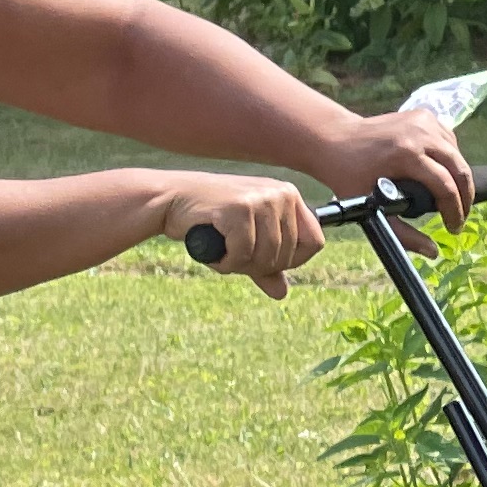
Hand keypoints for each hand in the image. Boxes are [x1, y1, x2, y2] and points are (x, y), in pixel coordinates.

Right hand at [158, 172, 326, 296]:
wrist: (172, 200)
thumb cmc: (210, 219)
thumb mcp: (244, 239)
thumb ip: (264, 264)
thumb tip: (282, 293)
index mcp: (289, 196)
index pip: (315, 242)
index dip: (291, 262)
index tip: (264, 262)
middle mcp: (280, 194)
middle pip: (288, 255)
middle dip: (258, 266)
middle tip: (232, 257)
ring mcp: (261, 199)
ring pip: (266, 257)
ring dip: (239, 266)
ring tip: (221, 252)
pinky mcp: (239, 209)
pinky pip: (242, 254)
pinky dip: (225, 263)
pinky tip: (213, 252)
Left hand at [312, 107, 471, 248]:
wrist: (334, 139)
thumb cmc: (347, 177)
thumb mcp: (370, 209)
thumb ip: (402, 235)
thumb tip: (432, 252)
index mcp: (406, 155)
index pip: (445, 186)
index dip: (455, 211)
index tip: (454, 227)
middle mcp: (419, 133)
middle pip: (459, 168)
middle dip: (465, 197)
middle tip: (460, 216)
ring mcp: (424, 121)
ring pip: (457, 153)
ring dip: (459, 178)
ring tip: (453, 199)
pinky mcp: (424, 114)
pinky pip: (448, 140)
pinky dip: (450, 158)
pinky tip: (444, 173)